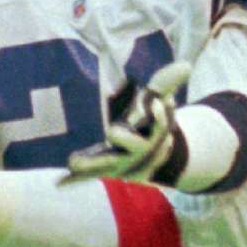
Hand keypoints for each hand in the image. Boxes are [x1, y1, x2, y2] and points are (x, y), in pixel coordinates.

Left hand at [64, 62, 191, 184]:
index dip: (156, 114)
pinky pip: (88, 176)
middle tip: (113, 131)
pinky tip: (59, 181)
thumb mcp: (161, 101)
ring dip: (91, 163)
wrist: (154, 157)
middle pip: (134, 146)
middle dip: (126, 138)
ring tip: (73, 161)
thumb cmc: (153, 122)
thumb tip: (186, 65)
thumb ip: (167, 83)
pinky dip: (74, 180)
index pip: (158, 123)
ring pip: (106, 163)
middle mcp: (137, 149)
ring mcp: (119, 162)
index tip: (153, 102)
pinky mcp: (102, 169)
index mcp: (153, 132)